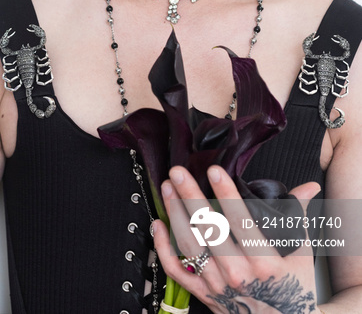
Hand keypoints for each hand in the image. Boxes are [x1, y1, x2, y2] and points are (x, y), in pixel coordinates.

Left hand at [153, 165, 320, 312]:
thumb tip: (308, 187)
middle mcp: (237, 274)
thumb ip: (297, 216)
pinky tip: (158, 224)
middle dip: (191, 197)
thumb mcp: (300, 253)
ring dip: (175, 214)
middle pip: (208, 230)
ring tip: (168, 188)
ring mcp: (217, 285)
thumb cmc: (292, 289)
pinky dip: (162, 248)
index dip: (226, 195)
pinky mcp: (203, 294)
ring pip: (189, 246)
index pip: (241, 222)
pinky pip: (176, 271)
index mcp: (264, 263)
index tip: (214, 171)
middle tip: (178, 171)